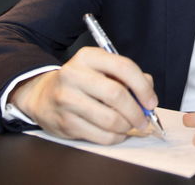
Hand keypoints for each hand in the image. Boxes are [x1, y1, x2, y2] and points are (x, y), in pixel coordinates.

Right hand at [9, 47, 157, 144]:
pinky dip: (115, 137)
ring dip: (127, 126)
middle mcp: (74, 75)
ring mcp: (67, 100)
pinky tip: (117, 132)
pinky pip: (100, 136)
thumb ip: (127, 77)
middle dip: (137, 111)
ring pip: (110, 119)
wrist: (42, 95)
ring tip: (130, 125)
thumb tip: (147, 97)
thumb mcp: (101, 69)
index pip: (123, 67)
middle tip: (145, 119)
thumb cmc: (81, 82)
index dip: (143, 87)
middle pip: (117, 95)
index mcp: (88, 57)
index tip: (151, 101)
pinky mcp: (65, 122)